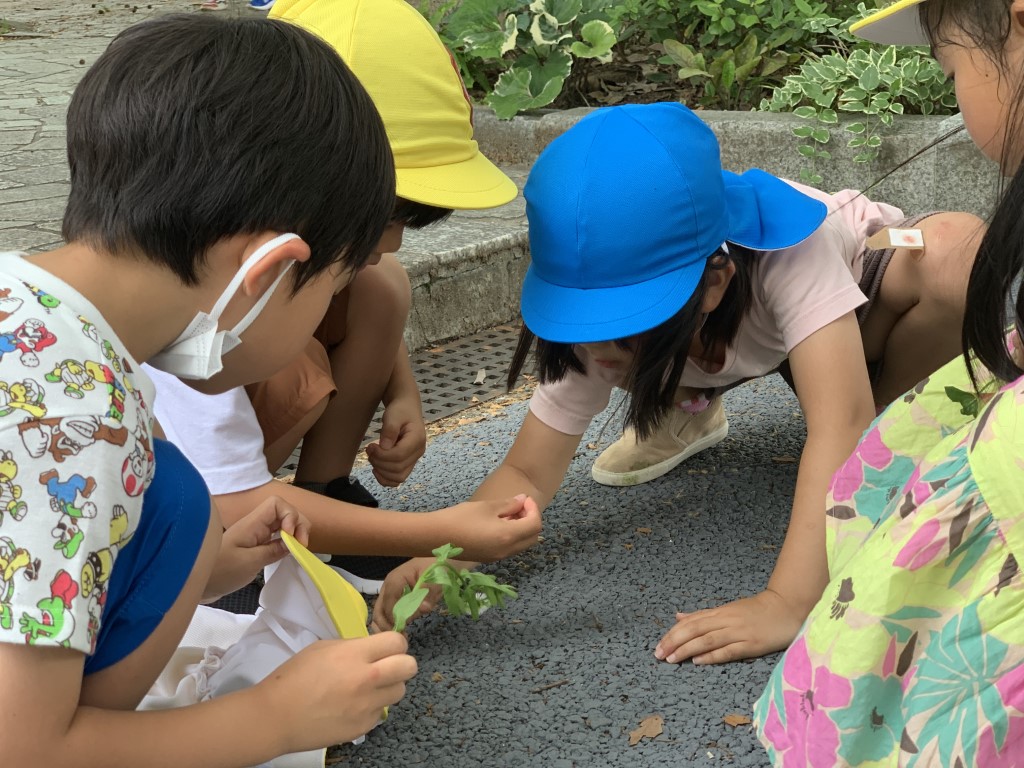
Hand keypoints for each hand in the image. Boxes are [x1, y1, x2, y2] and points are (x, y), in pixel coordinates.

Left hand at [203, 496, 310, 602]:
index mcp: (252, 524)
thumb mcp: (248, 563)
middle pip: (284, 513)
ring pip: (282, 524)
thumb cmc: (219, 572)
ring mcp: (256, 536)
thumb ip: (272, 551)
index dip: (290, 515)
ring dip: (294, 533)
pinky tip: (288, 553)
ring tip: (298, 550)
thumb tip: (292, 543)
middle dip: (298, 525)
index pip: (277, 504)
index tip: (292, 536)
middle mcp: (256, 526)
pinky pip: (276, 537)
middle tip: (301, 546)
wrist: (195, 583)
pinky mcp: (255, 547)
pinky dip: (287, 543)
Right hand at [261, 633, 416, 751]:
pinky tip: (353, 705)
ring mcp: (366, 706)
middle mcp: (366, 680)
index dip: (395, 643)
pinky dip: (372, 707)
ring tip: (369, 687)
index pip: (398, 642)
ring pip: (400, 691)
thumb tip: (374, 649)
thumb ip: (353, 647)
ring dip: (389, 686)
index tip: (387, 647)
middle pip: (409, 667)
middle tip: (388, 666)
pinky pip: (381, 712)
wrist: (276, 717)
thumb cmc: (294, 677)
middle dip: (402, 663)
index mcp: (355, 655)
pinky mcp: (363, 727)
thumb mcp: (323, 648)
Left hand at [365, 397, 425, 486]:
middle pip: (398, 468)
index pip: (399, 455)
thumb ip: (390, 430)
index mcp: (417, 439)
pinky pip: (397, 479)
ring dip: (381, 472)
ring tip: (373, 458)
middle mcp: (418, 452)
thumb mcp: (393, 415)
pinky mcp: (408, 464)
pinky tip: (376, 469)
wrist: (406, 410)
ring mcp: (414, 460)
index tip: (370, 446)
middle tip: (369, 450)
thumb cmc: (400, 411)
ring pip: (398, 477)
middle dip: (379, 462)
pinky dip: (385, 479)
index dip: (382, 455)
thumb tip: (384, 447)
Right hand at [371, 557, 441, 631]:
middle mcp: (388, 587)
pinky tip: (401, 633)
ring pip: (380, 614)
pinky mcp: (395, 601)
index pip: (388, 601)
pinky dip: (391, 625)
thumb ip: (429, 593)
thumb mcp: (437, 578)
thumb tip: (423, 608)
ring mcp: (390, 594)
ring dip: (386, 628)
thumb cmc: (438, 568)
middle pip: (378, 610)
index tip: (403, 628)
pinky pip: (387, 615)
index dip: (393, 616)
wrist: (442, 564)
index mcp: (396, 579)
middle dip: (386, 626)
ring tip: (400, 638)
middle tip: (400, 638)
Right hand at [431, 494, 541, 561]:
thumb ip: (509, 504)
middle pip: (532, 537)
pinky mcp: (489, 558)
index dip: (533, 509)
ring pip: (522, 544)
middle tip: (518, 506)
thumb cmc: (460, 518)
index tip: (523, 499)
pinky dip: (512, 535)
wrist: (434, 537)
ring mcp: (497, 557)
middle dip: (530, 519)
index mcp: (508, 536)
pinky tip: (498, 523)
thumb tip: (523, 499)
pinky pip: (510, 548)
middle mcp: (506, 551)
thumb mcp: (486, 507)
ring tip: (507, 513)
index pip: (535, 524)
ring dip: (521, 528)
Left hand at [653, 589, 805, 664]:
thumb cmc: (756, 610)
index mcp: (719, 612)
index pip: (691, 622)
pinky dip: (712, 655)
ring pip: (707, 639)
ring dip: (687, 649)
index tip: (658, 645)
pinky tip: (698, 661)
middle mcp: (726, 621)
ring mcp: (738, 632)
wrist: (786, 608)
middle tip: (658, 654)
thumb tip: (678, 616)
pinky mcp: (751, 644)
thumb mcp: (727, 609)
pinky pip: (729, 650)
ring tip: (671, 658)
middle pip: (695, 630)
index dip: (672, 633)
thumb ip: (703, 615)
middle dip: (674, 641)